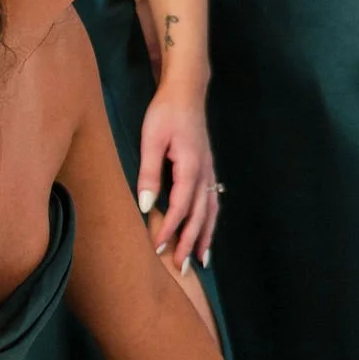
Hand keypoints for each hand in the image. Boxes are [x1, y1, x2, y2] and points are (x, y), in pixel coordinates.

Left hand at [138, 80, 220, 273]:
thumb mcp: (151, 140)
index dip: (170, 228)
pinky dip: (210, 222)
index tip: (159, 247)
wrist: (187, 92)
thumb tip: (146, 205)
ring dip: (205, 236)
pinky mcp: (207, 170)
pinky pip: (212, 202)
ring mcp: (209, 172)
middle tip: (181, 267)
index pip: (181, 205)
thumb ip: (149, 173)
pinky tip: (206, 234)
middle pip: (199, 214)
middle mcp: (204, 173)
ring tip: (200, 260)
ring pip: (210, 211)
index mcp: (190, 166)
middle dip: (190, 241)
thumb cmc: (165, 113)